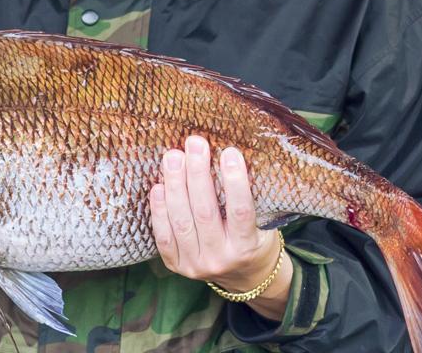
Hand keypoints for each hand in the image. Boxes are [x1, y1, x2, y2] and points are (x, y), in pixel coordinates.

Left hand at [149, 136, 286, 302]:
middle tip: (195, 143)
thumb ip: (248, 195)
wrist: (244, 276)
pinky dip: (159, 210)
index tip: (230, 152)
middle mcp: (220, 259)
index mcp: (246, 247)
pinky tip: (158, 186)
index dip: (235, 181)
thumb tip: (228, 151)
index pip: (240, 211)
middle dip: (197, 174)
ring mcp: (195, 265)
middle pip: (204, 212)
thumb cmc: (254, 237)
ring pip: (181, 221)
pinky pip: (163, 236)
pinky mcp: (176, 265)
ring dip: (175, 185)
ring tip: (174, 156)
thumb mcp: (262, 221)